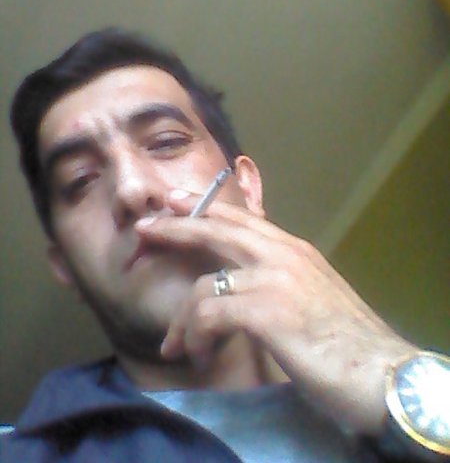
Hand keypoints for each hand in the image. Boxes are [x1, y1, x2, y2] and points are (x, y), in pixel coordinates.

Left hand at [135, 197, 417, 435]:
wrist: (379, 371)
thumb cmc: (346, 340)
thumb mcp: (312, 297)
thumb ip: (282, 281)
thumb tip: (250, 286)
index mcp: (294, 250)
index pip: (241, 220)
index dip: (206, 210)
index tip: (178, 204)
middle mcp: (282, 254)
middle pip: (217, 230)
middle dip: (177, 228)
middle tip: (146, 230)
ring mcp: (273, 278)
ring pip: (205, 284)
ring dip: (183, 320)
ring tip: (176, 346)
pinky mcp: (266, 309)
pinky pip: (210, 314)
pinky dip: (196, 336)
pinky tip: (199, 354)